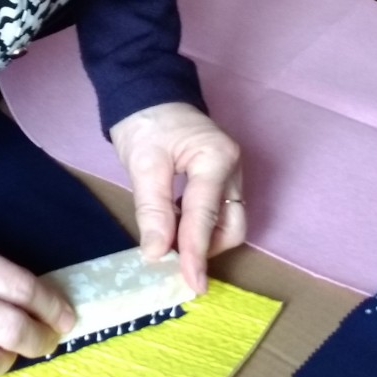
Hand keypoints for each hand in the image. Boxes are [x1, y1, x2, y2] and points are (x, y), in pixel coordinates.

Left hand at [110, 102, 243, 293]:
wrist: (147, 92)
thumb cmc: (145, 121)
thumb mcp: (143, 164)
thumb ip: (153, 210)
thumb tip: (158, 254)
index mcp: (216, 159)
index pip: (206, 217)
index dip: (197, 254)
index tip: (191, 284)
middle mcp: (233, 168)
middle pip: (231, 226)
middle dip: (206, 248)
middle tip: (175, 265)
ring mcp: (231, 173)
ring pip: (228, 222)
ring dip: (203, 240)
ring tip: (170, 245)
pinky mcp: (222, 178)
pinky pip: (219, 212)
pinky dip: (200, 227)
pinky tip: (175, 229)